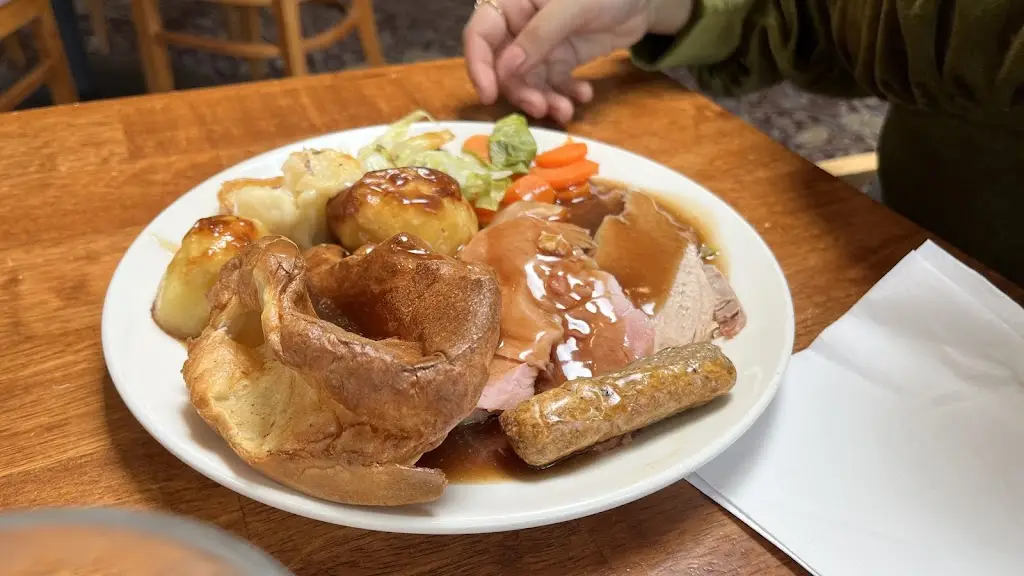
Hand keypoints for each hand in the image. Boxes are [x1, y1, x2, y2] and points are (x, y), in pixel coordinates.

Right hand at [463, 0, 692, 123]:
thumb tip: (508, 68)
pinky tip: (584, 94)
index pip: (481, 33)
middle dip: (521, 90)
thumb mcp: (573, 7)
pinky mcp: (561, 59)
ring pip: (529, 81)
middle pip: (504, 65)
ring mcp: (541, 44)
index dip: (479, 65)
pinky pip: (553, 84)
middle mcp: (520, 24)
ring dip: (544, 99)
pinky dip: (565, 95)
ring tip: (566, 109)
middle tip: (540, 108)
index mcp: (513, 1)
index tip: (488, 95)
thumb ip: (540, 35)